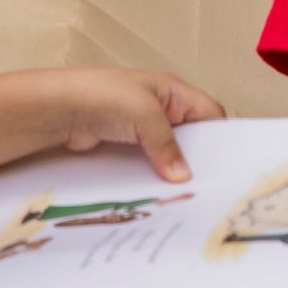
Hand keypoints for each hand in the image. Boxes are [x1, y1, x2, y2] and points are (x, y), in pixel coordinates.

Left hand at [53, 69, 224, 181]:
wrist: (60, 108)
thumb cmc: (102, 95)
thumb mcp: (144, 115)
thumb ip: (167, 145)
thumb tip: (182, 176)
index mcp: (172, 91)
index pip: (209, 113)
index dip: (220, 136)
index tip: (227, 164)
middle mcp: (161, 108)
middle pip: (191, 136)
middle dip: (197, 158)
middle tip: (207, 185)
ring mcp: (143, 127)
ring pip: (169, 152)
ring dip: (173, 169)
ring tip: (185, 195)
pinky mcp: (127, 145)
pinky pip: (149, 162)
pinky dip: (154, 175)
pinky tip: (159, 192)